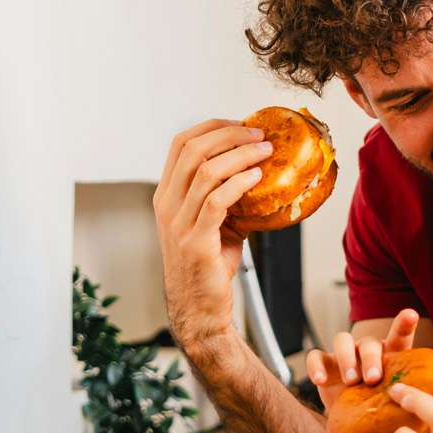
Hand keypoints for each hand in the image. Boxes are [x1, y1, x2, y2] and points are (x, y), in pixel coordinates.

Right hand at [152, 119, 273, 350]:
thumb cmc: (207, 266)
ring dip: (241, 155)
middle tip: (259, 133)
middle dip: (229, 134)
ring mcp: (178, 223)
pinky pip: (217, 201)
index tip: (240, 124)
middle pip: (193, 150)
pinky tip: (258, 178)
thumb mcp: (209, 223)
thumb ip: (221, 195)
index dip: (212, 127)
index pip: (181, 144)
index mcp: (166, 195)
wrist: (199, 308)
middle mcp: (166, 204)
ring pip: (206, 171)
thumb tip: (256, 169)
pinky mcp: (196, 241)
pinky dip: (240, 183)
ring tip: (266, 151)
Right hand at [305, 309, 419, 411]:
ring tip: (350, 381)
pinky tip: (320, 380)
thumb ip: (406, 399)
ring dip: (347, 359)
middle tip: (373, 379)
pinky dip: (316, 366)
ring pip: (342, 340)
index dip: (404, 324)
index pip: (399, 336)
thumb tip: (426, 412)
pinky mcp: (325, 363)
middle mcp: (367, 350)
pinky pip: (316, 356)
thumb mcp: (394, 402)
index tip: (411, 315)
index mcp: (390, 355)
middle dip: (371, 359)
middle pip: (369, 343)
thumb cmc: (380, 407)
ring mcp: (345, 354)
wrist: (353, 418)